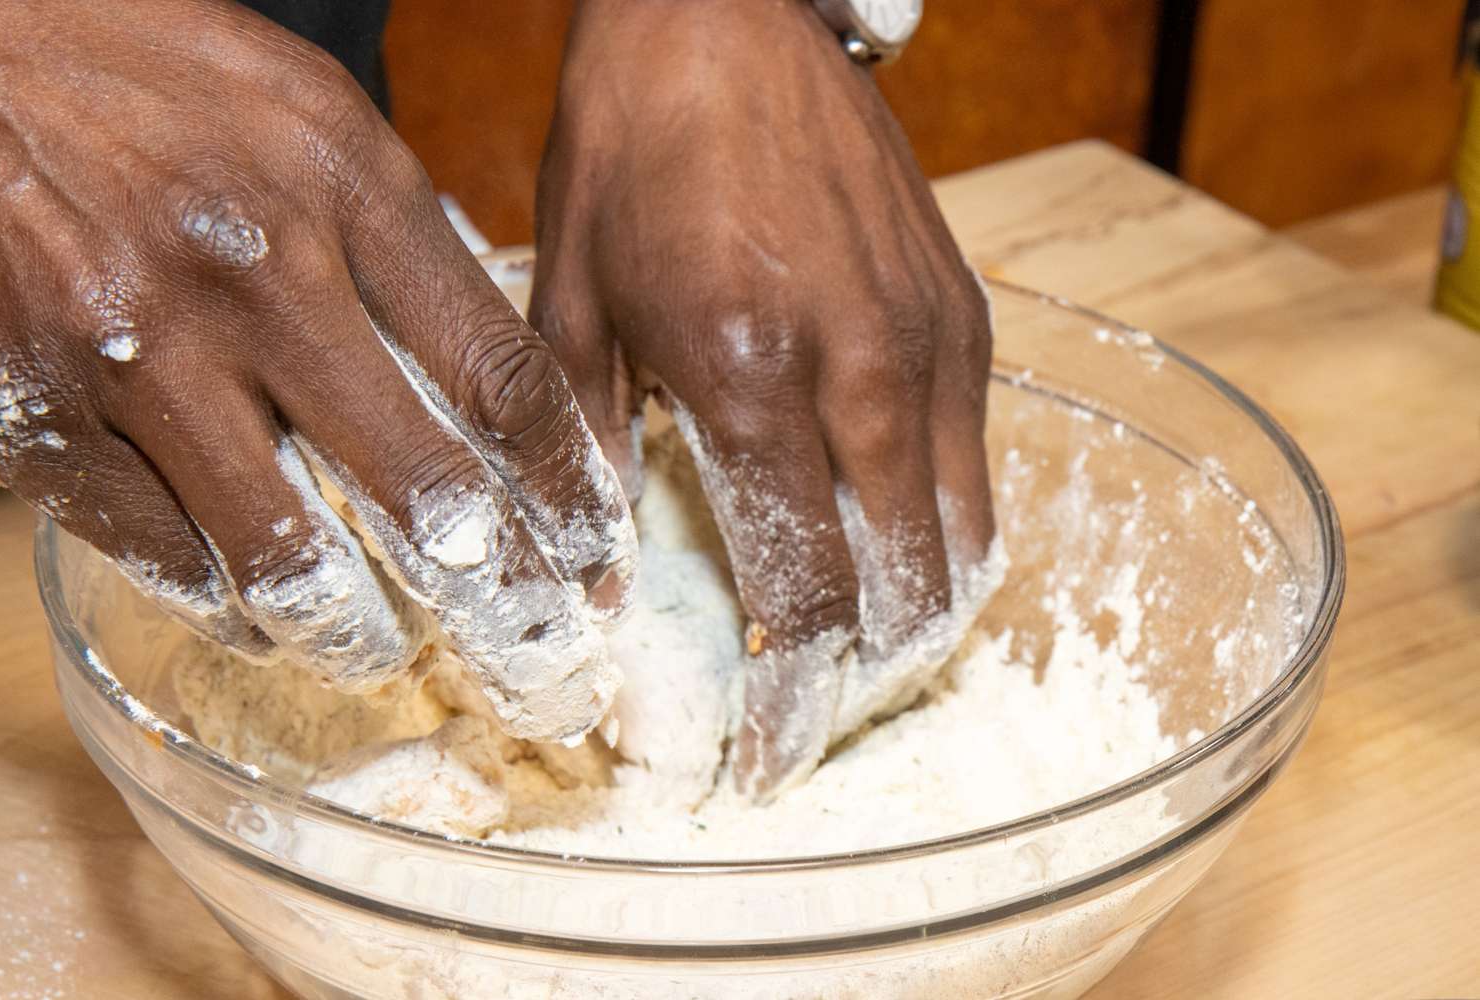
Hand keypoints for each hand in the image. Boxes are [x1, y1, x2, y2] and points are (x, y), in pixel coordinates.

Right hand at [0, 0, 634, 741]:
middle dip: (499, 602)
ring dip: (351, 630)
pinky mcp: (33, 407)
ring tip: (377, 650)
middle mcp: (256, 273)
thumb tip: (481, 349)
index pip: (503, 379)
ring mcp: (137, 349)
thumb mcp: (304, 108)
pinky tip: (244, 601)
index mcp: (344, 186)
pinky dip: (216, 593)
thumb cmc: (136, 61)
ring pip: (285, 556)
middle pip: (426, 492)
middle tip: (532, 657)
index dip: (566, 492)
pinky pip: (156, 549)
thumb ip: (399, 229)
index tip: (597, 556)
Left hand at [533, 0, 995, 796]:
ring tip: (858, 651)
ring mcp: (932, 341)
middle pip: (907, 593)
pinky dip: (946, 534)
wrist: (725, 14)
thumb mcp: (570, 299)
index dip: (791, 704)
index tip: (766, 759)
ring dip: (919, 621)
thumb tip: (590, 582)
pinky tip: (892, 544)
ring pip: (967, 541)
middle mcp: (864, 371)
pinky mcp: (965, 313)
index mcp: (749, 374)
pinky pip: (979, 465)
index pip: (803, 596)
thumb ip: (586, 454)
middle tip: (810, 708)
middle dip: (864, 682)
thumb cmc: (631, 148)